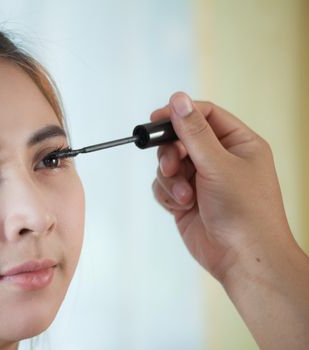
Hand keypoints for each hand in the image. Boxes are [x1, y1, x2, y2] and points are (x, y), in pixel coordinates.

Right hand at [151, 92, 308, 348]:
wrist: (242, 259)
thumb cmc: (245, 212)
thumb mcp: (219, 165)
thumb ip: (194, 131)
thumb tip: (178, 99)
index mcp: (239, 144)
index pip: (206, 115)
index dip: (181, 113)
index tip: (157, 119)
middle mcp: (220, 159)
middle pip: (182, 139)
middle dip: (172, 153)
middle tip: (171, 166)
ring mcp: (202, 180)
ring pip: (169, 163)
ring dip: (171, 179)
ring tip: (185, 195)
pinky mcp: (187, 200)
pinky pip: (165, 186)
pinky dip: (169, 194)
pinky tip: (182, 206)